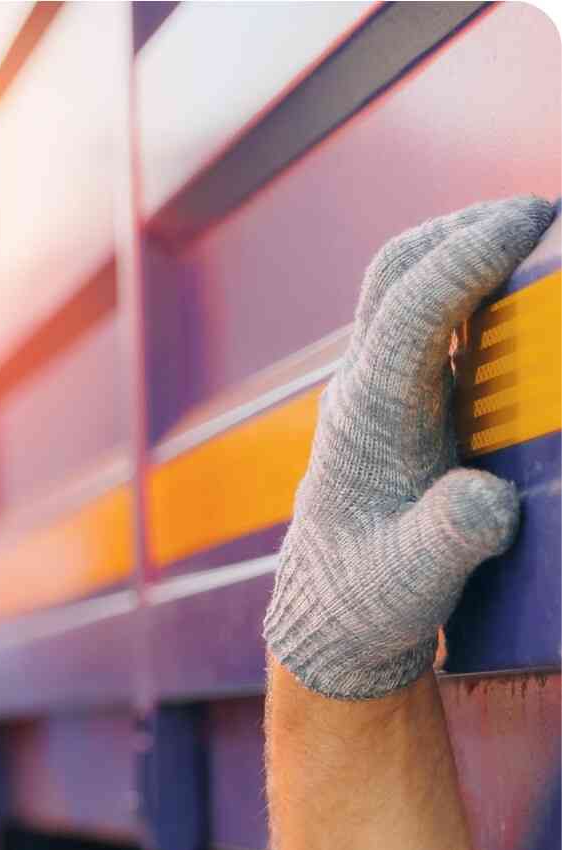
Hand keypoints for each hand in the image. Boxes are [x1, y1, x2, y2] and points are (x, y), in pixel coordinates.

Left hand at [262, 195, 555, 698]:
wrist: (327, 619)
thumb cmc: (366, 600)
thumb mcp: (413, 582)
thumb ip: (450, 539)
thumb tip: (485, 503)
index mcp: (368, 418)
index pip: (411, 311)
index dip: (468, 258)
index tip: (530, 221)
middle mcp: (364, 389)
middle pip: (395, 273)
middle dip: (463, 228)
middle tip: (540, 212)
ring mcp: (376, 390)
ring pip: (409, 287)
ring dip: (467, 248)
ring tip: (539, 233)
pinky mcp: (397, 402)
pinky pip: (429, 320)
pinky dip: (472, 288)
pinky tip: (523, 293)